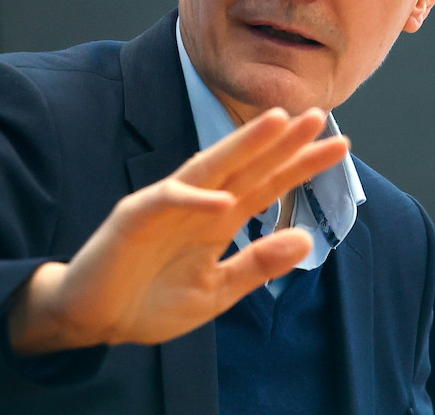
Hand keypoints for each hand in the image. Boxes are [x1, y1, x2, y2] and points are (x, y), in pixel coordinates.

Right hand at [7, 107, 347, 353]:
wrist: (95, 318)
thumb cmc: (149, 301)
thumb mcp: (217, 291)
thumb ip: (257, 265)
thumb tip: (305, 238)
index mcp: (215, 221)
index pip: (265, 185)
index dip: (299, 166)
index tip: (339, 147)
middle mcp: (195, 205)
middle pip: (244, 167)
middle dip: (280, 142)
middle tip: (320, 115)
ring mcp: (164, 207)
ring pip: (208, 169)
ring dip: (242, 146)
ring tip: (276, 123)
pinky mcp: (134, 217)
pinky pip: (167, 202)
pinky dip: (194, 200)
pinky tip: (223, 199)